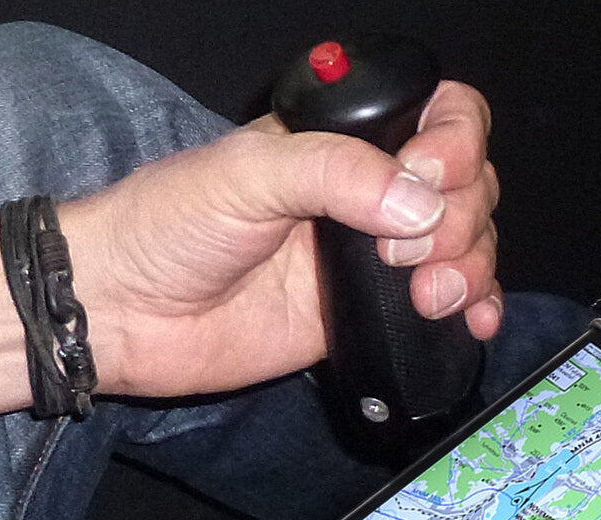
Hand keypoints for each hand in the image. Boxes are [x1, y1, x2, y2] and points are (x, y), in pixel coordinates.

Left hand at [0, 81, 500, 415]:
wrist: (125, 314)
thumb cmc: (165, 226)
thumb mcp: (247, 175)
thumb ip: (336, 174)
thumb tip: (420, 204)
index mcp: (344, 140)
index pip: (442, 117)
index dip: (455, 145)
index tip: (424, 180)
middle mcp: (371, 193)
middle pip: (469, 185)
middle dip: (459, 218)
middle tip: (403, 253)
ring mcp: (376, 258)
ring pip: (468, 245)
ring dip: (470, 268)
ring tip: (426, 296)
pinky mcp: (372, 316)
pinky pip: (450, 306)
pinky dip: (475, 309)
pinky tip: (470, 321)